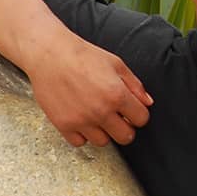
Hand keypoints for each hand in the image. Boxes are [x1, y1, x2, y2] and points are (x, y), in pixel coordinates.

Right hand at [29, 38, 152, 146]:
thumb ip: (134, 85)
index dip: (138, 113)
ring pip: (103, 142)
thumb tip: (147, 103)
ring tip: (95, 116)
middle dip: (124, 127)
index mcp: (117, 94)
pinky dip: (81, 133)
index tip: (130, 109)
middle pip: (125, 137)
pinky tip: (80, 119)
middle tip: (116, 117)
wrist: (49, 54)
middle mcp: (101, 111)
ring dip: (102, 131)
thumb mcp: (115, 63)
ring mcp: (81, 120)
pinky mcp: (64, 124)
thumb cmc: (82, 55)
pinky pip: (79, 142)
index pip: (142, 119)